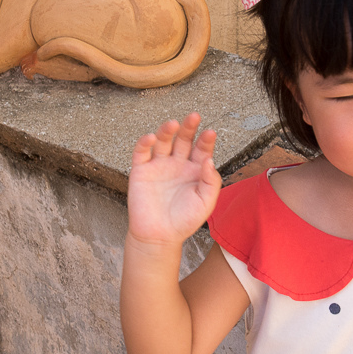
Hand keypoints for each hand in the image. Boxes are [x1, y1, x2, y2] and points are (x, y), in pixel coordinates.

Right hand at [127, 113, 220, 247]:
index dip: (206, 140)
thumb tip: (209, 159)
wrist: (159, 237)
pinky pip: (141, 152)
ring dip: (167, 130)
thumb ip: (211, 181)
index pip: (201, 149)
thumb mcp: (206, 203)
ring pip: (163, 141)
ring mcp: (158, 165)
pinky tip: (151, 137)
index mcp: (194, 170)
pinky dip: (144, 143)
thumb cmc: (184, 221)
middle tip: (194, 116)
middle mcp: (177, 164)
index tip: (211, 133)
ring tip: (173, 124)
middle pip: (183, 139)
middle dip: (188, 127)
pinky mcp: (141, 170)